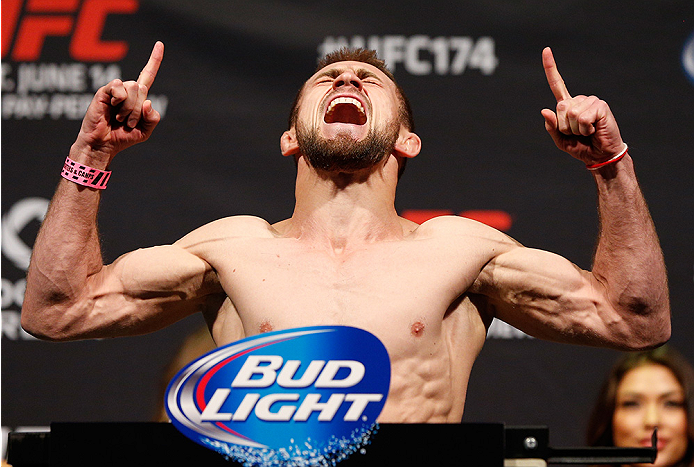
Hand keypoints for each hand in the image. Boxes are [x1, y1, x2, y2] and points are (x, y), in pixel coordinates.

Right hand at [73, 42, 163, 162]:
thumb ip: (153, 118)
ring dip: (130, 108)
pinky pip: (119, 87)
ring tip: (119, 118)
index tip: (160, 44)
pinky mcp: (105, 91)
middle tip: (128, 122)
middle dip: (139, 110)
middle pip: (143, 88)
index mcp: (137, 97)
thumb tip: (148, 101)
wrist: (103, 144)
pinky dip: (120, 100)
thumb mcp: (145, 131)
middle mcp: (127, 90)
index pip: (148, 75)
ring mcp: (116, 89)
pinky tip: (112, 108)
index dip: (154, 60)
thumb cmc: (122, 137)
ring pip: (134, 88)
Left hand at [540, 47, 624, 164]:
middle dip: (565, 127)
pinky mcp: (600, 105)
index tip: (546, 50)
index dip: (550, 68)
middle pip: (559, 109)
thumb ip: (551, 127)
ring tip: (587, 131)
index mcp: (568, 105)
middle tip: (578, 133)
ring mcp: (590, 101)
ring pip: (570, 114)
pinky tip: (594, 129)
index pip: (556, 84)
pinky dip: (585, 128)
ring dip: (576, 129)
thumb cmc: (582, 147)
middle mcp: (578, 100)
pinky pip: (582, 117)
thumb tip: (545, 110)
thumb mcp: (561, 140)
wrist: (601, 155)